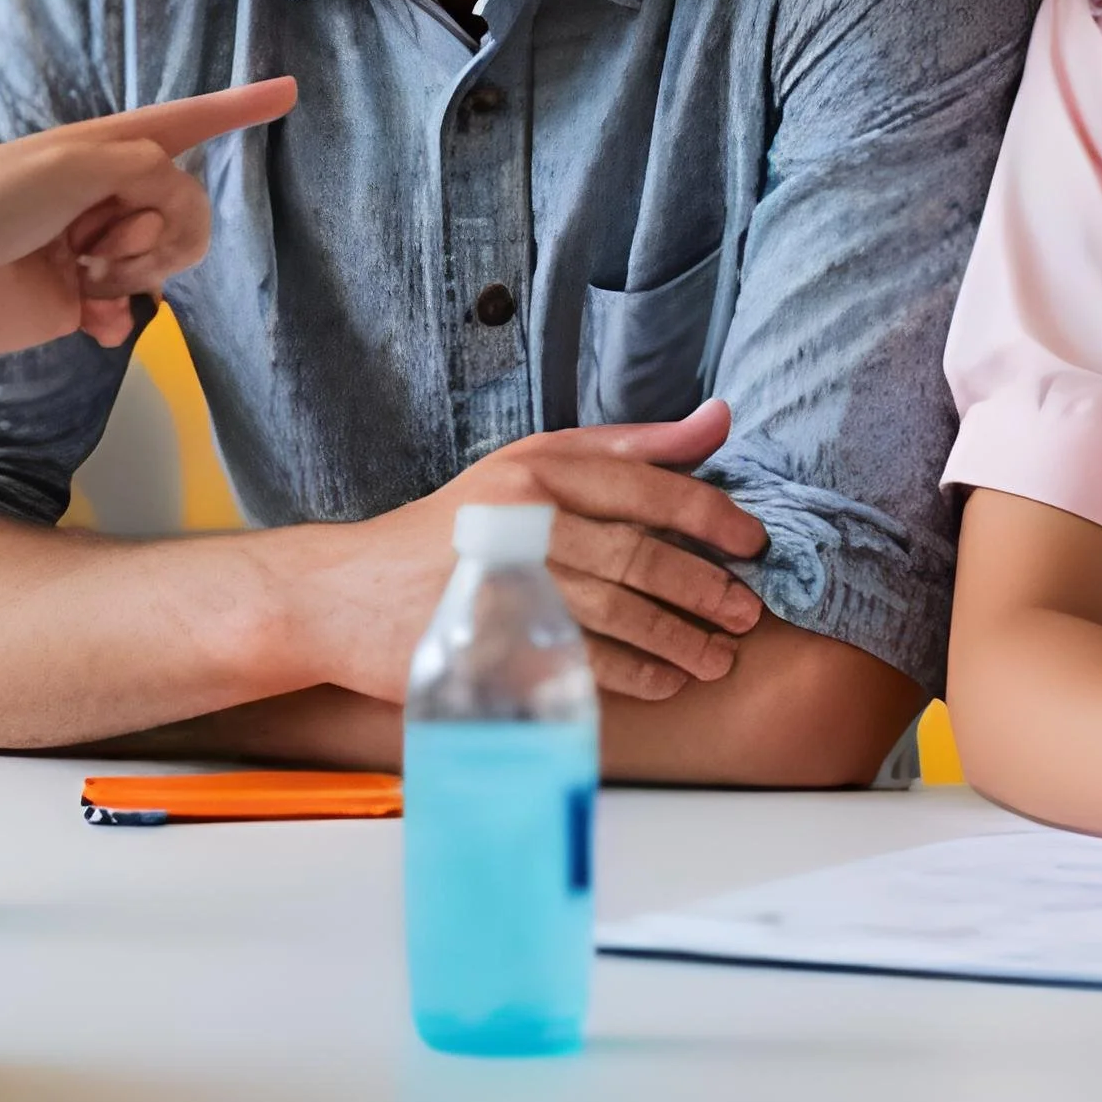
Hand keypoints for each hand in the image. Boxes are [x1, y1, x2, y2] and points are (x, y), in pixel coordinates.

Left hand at [0, 78, 297, 358]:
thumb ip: (143, 171)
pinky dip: (121, 314)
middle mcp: (103, 194)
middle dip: (164, 228)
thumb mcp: (75, 164)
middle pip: (185, 205)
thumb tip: (169, 203)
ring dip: (139, 269)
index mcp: (101, 148)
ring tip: (87, 276)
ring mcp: (92, 247)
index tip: (290, 91)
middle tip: (112, 243)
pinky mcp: (74, 300)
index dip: (238, 108)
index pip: (185, 121)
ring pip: (166, 257)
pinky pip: (132, 307)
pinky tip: (96, 321)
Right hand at [318, 399, 768, 704]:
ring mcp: (506, 584)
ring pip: (617, 616)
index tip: (754, 543)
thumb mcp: (534, 465)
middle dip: (706, 590)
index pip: (648, 486)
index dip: (712, 516)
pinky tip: (664, 681)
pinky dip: (633, 676)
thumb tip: (719, 420)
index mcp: (540, 467)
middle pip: (639, 557)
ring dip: (679, 641)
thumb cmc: (456, 524)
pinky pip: (582, 664)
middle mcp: (524, 519)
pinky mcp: (493, 644)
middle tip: (746, 612)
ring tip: (717, 658)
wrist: (347, 592)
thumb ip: (630, 447)